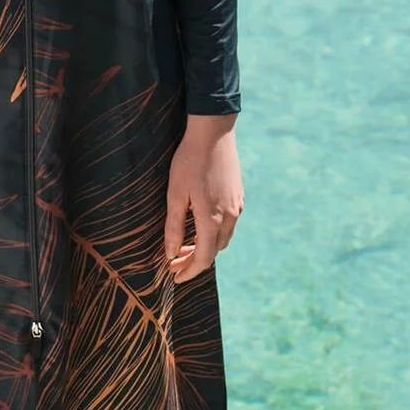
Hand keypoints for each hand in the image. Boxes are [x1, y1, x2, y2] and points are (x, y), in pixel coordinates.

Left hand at [164, 114, 243, 283]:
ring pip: (222, 239)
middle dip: (194, 261)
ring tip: (184, 246)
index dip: (189, 271)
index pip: (203, 258)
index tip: (175, 277)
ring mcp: (237, 206)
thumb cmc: (189, 161)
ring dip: (205, 247)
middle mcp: (230, 217)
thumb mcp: (175, 194)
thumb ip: (174, 227)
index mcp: (213, 219)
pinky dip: (213, 233)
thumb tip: (171, 254)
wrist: (213, 132)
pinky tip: (199, 226)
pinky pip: (228, 224)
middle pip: (214, 252)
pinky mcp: (239, 196)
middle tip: (174, 262)